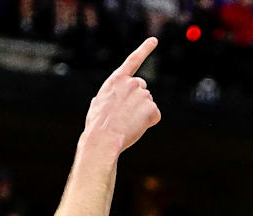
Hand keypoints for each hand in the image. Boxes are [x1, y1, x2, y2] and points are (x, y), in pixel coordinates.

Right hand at [83, 37, 161, 152]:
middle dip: (138, 100)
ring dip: (142, 114)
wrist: (103, 138)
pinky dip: (149, 122)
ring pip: (148, 103)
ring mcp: (142, 94)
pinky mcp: (151, 107)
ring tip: (127, 123)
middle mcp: (131, 83)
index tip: (154, 40)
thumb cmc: (97, 126)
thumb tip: (99, 100)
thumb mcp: (96, 106)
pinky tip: (135, 127)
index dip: (145, 49)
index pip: (133, 61)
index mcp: (116, 80)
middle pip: (143, 88)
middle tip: (125, 115)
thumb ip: (103, 98)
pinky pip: (155, 115)